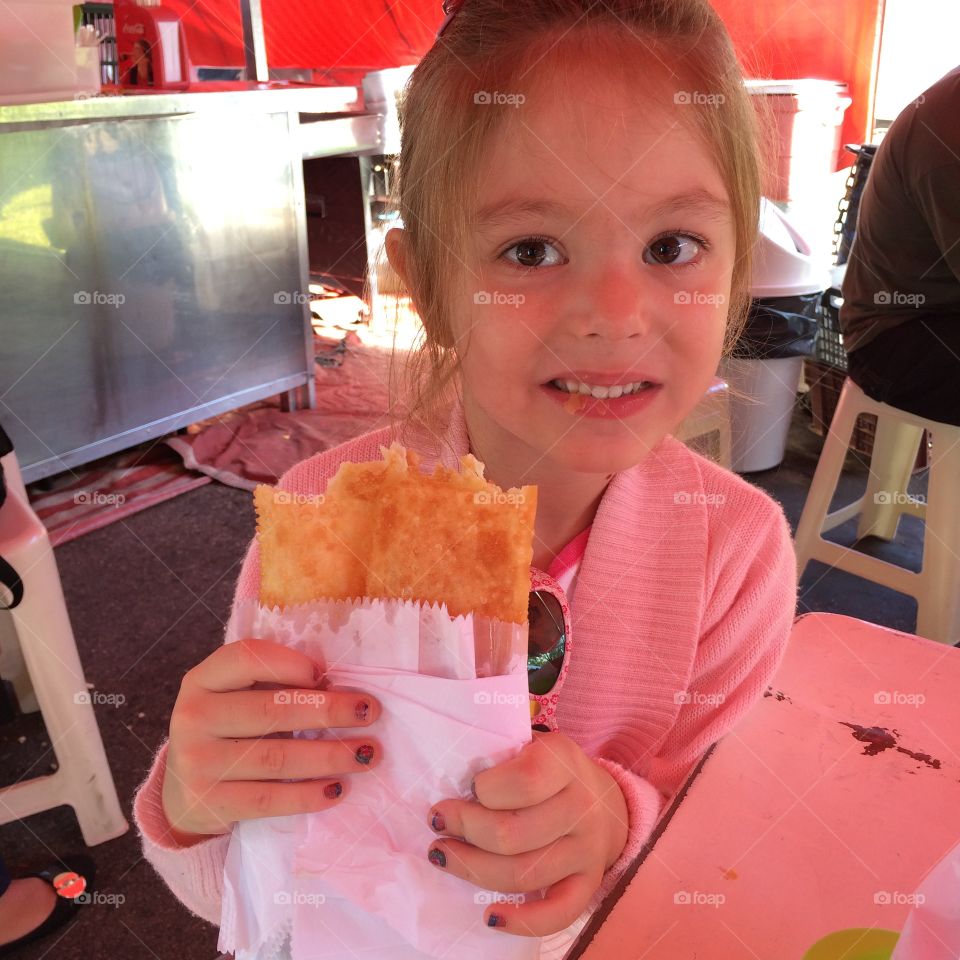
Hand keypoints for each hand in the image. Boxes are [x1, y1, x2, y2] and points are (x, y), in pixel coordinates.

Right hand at [162, 638, 382, 843]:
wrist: (186, 790)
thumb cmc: (230, 729)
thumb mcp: (238, 696)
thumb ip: (274, 684)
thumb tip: (335, 686)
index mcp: (203, 679)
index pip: (247, 657)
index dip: (290, 663)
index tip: (327, 675)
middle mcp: (193, 717)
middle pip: (271, 710)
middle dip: (329, 711)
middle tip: (371, 712)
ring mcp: (197, 763)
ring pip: (276, 758)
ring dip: (330, 755)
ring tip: (367, 753)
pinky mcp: (208, 804)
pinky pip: (268, 800)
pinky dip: (308, 796)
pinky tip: (338, 789)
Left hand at [425, 731, 627, 936]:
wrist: (606, 801)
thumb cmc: (550, 769)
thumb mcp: (531, 746)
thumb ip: (500, 756)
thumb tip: (449, 778)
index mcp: (564, 761)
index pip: (524, 781)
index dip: (485, 788)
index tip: (466, 786)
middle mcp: (581, 805)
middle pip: (513, 833)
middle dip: (465, 828)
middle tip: (438, 821)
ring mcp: (588, 850)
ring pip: (523, 874)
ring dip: (473, 868)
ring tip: (443, 854)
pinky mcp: (588, 884)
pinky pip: (558, 913)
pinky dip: (522, 921)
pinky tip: (490, 916)